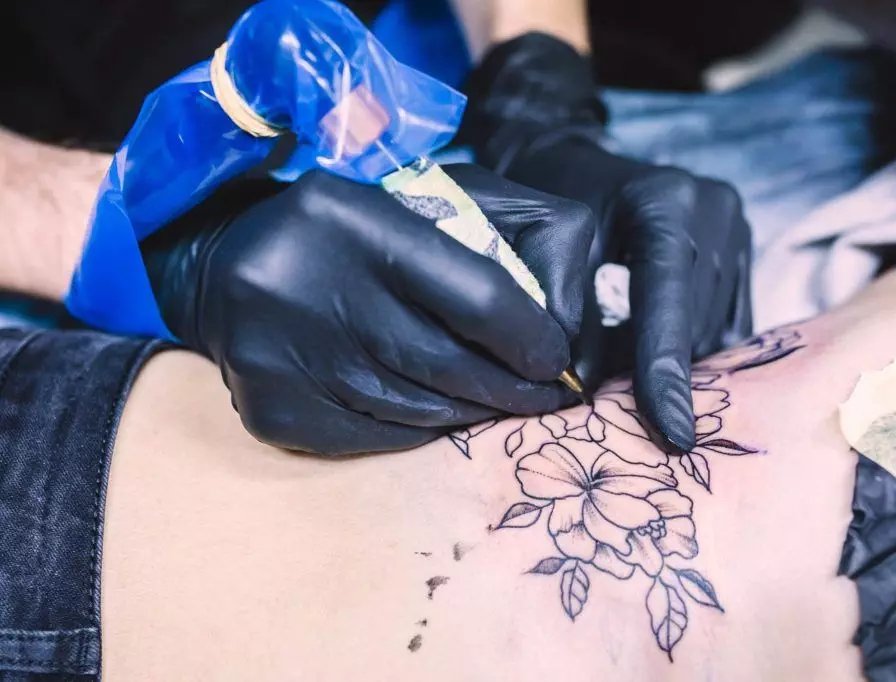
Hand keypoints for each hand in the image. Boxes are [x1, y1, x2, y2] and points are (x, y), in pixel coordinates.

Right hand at [142, 165, 593, 454]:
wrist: (230, 267)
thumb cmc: (353, 235)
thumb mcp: (420, 202)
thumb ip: (501, 240)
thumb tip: (569, 329)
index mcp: (355, 216)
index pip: (477, 295)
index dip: (532, 339)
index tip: (558, 361)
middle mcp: (307, 281)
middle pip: (448, 364)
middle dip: (513, 387)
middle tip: (546, 395)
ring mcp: (279, 352)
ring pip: (416, 408)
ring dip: (470, 411)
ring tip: (495, 401)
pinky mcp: (269, 406)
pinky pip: (376, 437)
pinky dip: (420, 431)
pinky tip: (436, 414)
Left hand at [461, 33, 752, 452]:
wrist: (570, 157)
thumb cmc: (547, 201)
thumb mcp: (549, 249)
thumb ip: (573, 314)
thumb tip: (589, 390)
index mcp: (666, 202)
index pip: (670, 305)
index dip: (667, 374)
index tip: (672, 435)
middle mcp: (715, 210)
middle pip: (694, 326)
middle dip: (659, 376)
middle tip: (618, 414)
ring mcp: (737, 229)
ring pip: (714, 332)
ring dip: (676, 367)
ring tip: (631, 385)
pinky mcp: (743, 250)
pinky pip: (725, 325)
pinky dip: (690, 351)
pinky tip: (658, 366)